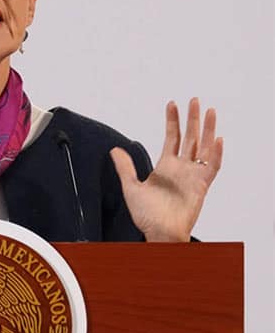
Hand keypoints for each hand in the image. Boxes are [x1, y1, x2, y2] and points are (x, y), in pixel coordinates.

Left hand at [110, 98, 222, 241]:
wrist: (158, 233)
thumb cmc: (147, 216)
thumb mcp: (131, 187)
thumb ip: (125, 167)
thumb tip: (114, 150)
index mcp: (166, 166)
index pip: (172, 137)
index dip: (172, 120)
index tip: (172, 104)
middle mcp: (181, 168)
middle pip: (190, 137)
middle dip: (192, 118)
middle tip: (195, 100)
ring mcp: (193, 175)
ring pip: (204, 147)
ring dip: (208, 129)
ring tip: (209, 111)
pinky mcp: (202, 185)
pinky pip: (212, 167)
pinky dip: (216, 153)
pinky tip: (217, 139)